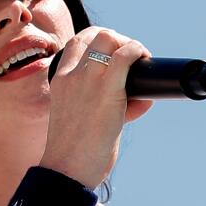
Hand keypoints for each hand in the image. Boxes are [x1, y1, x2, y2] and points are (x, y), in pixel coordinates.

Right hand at [40, 26, 153, 186]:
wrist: (66, 171)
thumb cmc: (74, 153)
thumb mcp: (78, 119)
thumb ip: (104, 104)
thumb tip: (140, 100)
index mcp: (60, 80)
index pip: (78, 42)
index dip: (99, 41)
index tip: (114, 56)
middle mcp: (71, 75)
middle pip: (97, 35)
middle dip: (119, 40)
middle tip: (131, 61)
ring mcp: (87, 80)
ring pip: (110, 38)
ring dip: (130, 45)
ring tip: (140, 63)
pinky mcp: (107, 91)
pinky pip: (126, 56)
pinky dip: (139, 53)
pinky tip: (145, 66)